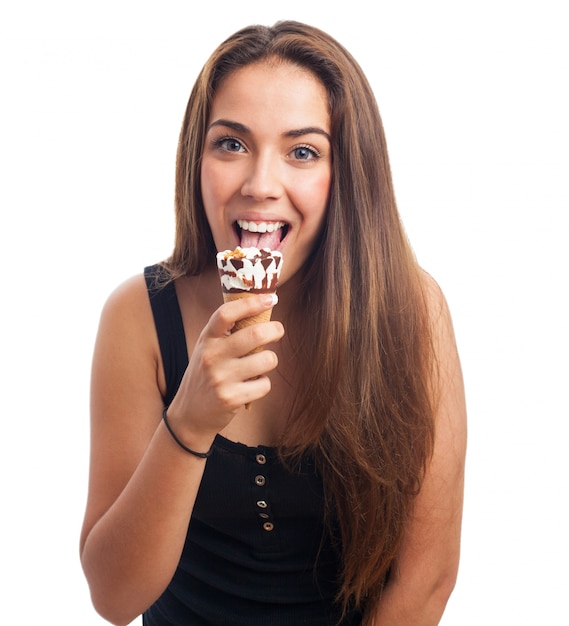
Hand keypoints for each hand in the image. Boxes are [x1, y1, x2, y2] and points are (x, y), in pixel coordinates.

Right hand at [166, 294, 283, 442]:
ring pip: (266, 360)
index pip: (227, 313)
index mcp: (206, 339)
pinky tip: (252, 386)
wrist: (189, 415)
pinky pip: (265, 385)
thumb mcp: (207, 350)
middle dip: (275, 329)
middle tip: (278, 330)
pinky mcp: (231, 399)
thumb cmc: (205, 376)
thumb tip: (260, 309)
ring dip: (270, 360)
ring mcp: (221, 378)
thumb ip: (227, 333)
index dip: (251, 303)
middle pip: (255, 334)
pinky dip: (263, 384)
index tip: (270, 298)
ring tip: (261, 365)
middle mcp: (211, 356)